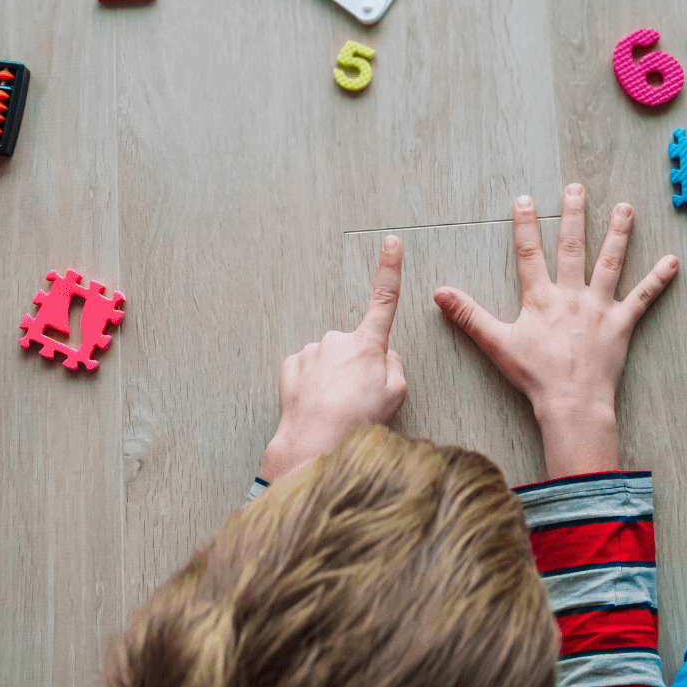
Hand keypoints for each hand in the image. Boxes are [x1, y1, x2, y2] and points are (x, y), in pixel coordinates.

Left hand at [258, 235, 408, 481]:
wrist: (312, 444)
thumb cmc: (358, 422)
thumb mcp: (397, 395)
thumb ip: (394, 365)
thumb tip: (382, 354)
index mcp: (368, 345)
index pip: (385, 299)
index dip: (390, 268)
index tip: (391, 242)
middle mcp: (338, 340)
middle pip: (354, 347)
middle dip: (356, 367)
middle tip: (357, 400)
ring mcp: (311, 351)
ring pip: (329, 359)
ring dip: (332, 378)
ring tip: (335, 407)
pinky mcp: (290, 363)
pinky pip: (308, 369)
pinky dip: (312, 384)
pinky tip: (315, 404)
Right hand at [435, 186, 677, 477]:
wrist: (571, 401)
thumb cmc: (534, 375)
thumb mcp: (496, 343)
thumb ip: (469, 315)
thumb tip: (439, 292)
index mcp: (541, 298)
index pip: (530, 253)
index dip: (525, 225)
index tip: (525, 198)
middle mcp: (571, 295)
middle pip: (572, 247)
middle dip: (574, 215)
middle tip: (576, 188)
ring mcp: (599, 307)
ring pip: (611, 263)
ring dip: (619, 234)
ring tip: (626, 208)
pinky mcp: (622, 324)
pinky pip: (643, 298)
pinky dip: (659, 280)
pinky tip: (674, 261)